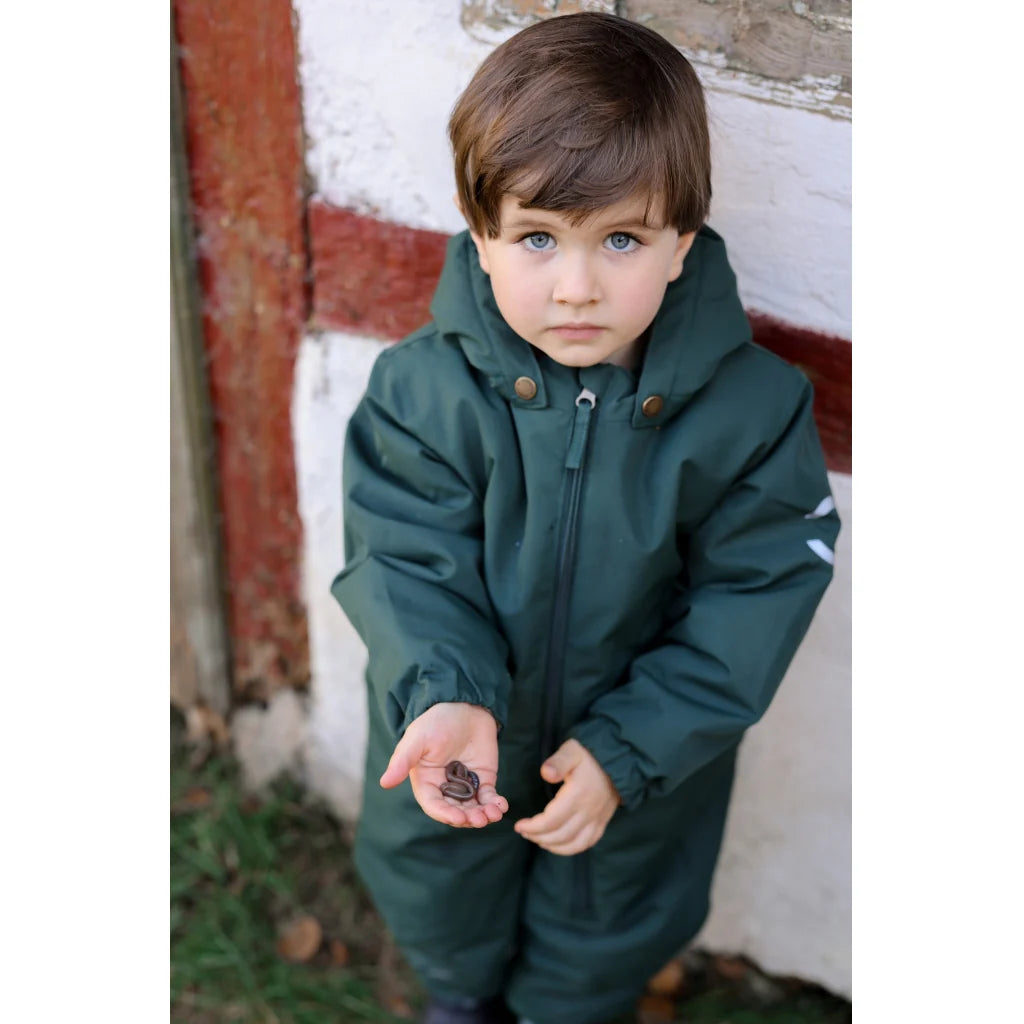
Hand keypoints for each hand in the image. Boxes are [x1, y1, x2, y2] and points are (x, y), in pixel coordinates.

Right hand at [379, 702, 508, 827]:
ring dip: (483, 815)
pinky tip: (500, 806)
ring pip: (473, 808)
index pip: (434, 805)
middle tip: (481, 819)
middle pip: (455, 811)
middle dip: (468, 817)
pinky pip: (489, 797)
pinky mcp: (483, 779)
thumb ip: (402, 761)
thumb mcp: (417, 739)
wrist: (465, 705)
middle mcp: (445, 788)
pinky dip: (495, 804)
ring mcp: (465, 785)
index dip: (445, 814)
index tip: (459, 817)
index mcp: (426, 782)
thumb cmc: (436, 721)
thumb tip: (384, 783)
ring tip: (494, 814)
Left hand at [513, 738, 619, 854]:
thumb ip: (558, 761)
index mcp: (578, 795)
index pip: (552, 820)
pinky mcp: (602, 822)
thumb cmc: (589, 755)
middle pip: (560, 835)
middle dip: (538, 837)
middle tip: (524, 832)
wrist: (618, 760)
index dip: (533, 826)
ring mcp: (597, 819)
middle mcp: (588, 811)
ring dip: (552, 846)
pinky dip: (570, 849)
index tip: (520, 825)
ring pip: (573, 844)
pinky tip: (557, 845)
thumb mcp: (572, 751)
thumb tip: (545, 773)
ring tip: (537, 839)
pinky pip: (587, 843)